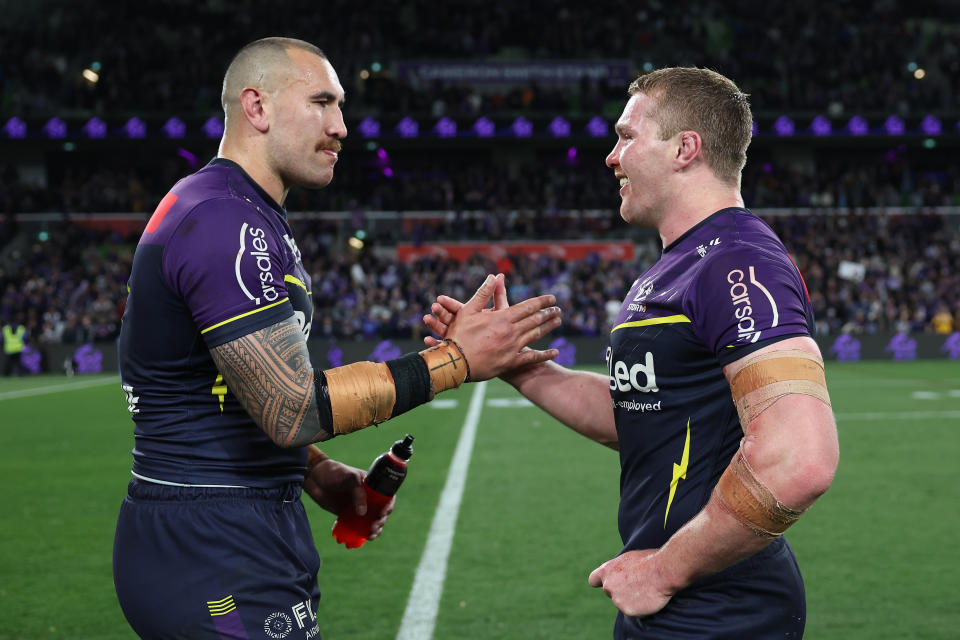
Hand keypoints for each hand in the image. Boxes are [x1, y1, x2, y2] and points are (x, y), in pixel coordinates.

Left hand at [303, 458, 393, 539]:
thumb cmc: (335, 471)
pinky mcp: (345, 514)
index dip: (388, 507)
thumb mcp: (350, 478)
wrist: (315, 476)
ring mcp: (355, 506)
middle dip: (380, 522)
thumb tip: (363, 513)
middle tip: (374, 527)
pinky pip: (353, 526)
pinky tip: (356, 539)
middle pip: (378, 512)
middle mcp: (366, 497)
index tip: (383, 514)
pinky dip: (356, 533)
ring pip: (368, 521)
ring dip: (371, 530)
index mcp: (371, 486)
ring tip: (369, 537)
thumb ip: (358, 493)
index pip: (386, 497)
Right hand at [422, 273, 561, 379]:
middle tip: (558, 309)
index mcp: (502, 318)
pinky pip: (531, 358)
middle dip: (548, 313)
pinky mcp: (511, 363)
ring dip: (548, 327)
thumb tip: (494, 276)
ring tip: (557, 321)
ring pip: (536, 335)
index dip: (542, 301)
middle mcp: (511, 332)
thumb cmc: (458, 335)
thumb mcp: (468, 310)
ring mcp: (513, 348)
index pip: (528, 306)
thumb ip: (483, 293)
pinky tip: (555, 352)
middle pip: (535, 320)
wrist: (454, 363)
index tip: (552, 298)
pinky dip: (545, 355)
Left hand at [588, 549, 674, 617]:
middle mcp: (608, 586)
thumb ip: (618, 569)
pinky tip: (648, 598)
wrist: (662, 571)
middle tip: (636, 586)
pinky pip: (633, 612)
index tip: (608, 584)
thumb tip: (618, 573)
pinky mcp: (627, 611)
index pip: (593, 580)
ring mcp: (617, 600)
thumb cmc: (649, 560)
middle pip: (610, 593)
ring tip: (646, 590)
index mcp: (607, 571)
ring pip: (622, 603)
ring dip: (631, 600)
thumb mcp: (628, 558)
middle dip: (620, 591)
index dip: (601, 582)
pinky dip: (640, 608)